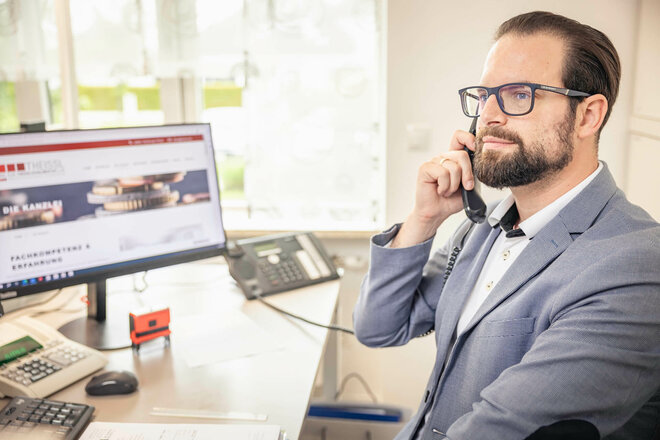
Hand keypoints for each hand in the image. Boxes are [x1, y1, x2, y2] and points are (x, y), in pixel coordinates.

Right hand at [392, 129, 475, 246]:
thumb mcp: (469, 185)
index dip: (469, 138)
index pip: (459, 137)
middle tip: (465, 186)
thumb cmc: (451, 200)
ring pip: (453, 167)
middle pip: (462, 154)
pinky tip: (440, 190)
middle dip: (467, 174)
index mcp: (454, 158)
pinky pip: (442, 173)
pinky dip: (445, 186)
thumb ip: (473, 172)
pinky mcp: (425, 168)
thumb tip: (480, 164)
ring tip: (447, 190)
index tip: (476, 148)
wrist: (437, 213)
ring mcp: (434, 162)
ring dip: (454, 185)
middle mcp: (443, 157)